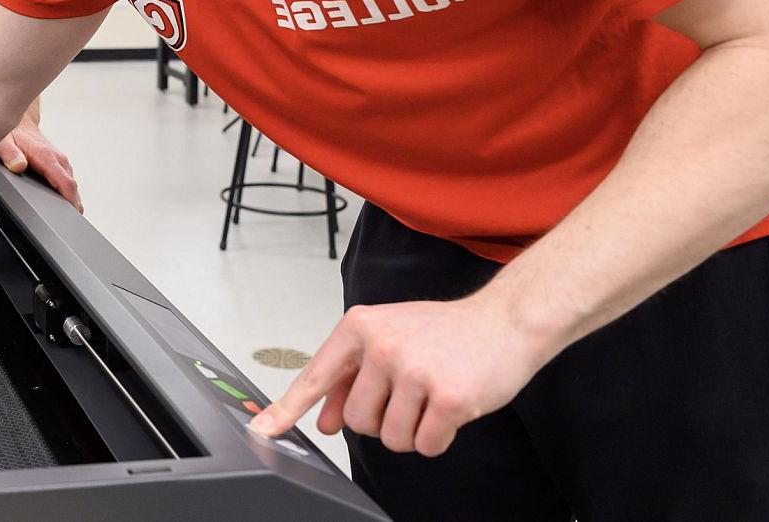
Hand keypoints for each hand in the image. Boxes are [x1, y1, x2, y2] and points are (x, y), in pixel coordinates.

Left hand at [0, 110, 81, 210]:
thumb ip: (10, 155)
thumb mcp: (2, 142)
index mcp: (47, 157)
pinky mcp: (58, 164)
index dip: (71, 201)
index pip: (66, 183)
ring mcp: (60, 162)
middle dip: (73, 206)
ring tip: (66, 218)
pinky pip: (67, 181)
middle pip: (72, 188)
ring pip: (71, 185)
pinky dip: (67, 193)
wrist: (18, 120)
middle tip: (69, 225)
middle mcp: (57, 159)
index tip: (73, 215)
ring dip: (71, 200)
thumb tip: (18, 166)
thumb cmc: (10, 132)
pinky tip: (62, 203)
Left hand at [251, 296, 552, 456]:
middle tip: (407, 397)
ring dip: (411, 431)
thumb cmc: (445, 332)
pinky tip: (450, 410)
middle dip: (381, 421)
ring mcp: (415, 371)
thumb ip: (351, 376)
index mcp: (361, 326)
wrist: (504, 322)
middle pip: (356, 421)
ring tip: (430, 398)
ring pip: (391, 438)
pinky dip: (437, 438)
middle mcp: (383, 346)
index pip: (315, 376)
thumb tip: (323, 419)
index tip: (263, 429)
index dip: (287, 409)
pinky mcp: (448, 397)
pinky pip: (425, 445)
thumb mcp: (389, 340)